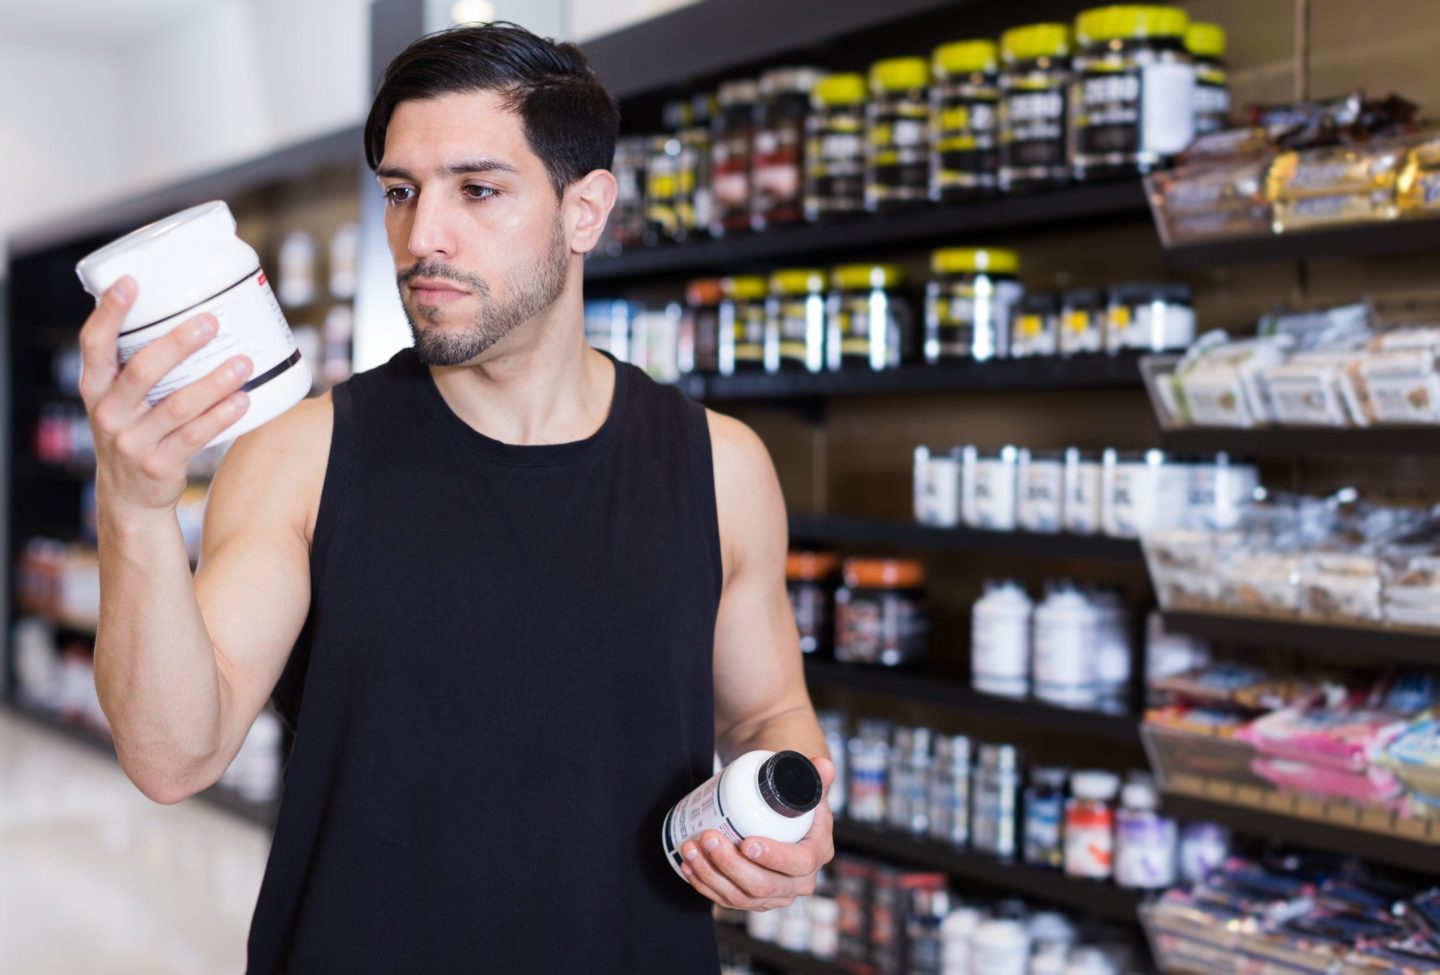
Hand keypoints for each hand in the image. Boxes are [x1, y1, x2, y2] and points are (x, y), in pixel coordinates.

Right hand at [80, 276, 252, 514]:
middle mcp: (108, 413)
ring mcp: (132, 441)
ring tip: (243, 361)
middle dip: (177, 344)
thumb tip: (179, 314)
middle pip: (142, 371)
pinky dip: (221, 416)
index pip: (94, 345)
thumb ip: (135, 366)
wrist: (129, 498)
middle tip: (210, 321)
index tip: (130, 283)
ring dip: (214, 382)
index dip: (109, 313)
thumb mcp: (118, 401)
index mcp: (95, 388)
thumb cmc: (133, 433)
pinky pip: (195, 436)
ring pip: (177, 405)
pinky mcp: (159, 465)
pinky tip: (243, 400)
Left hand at [678, 755, 835, 911]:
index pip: (798, 863)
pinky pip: (726, 900)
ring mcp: (774, 895)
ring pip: (739, 897)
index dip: (773, 857)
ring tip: (690, 847)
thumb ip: (815, 774)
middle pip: (762, 886)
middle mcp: (798, 882)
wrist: (778, 814)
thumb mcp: (804, 786)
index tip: (747, 842)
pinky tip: (688, 867)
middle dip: (729, 864)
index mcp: (817, 853)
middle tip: (709, 837)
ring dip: (709, 874)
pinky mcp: (751, 899)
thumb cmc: (790, 799)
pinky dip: (704, 885)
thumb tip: (822, 764)